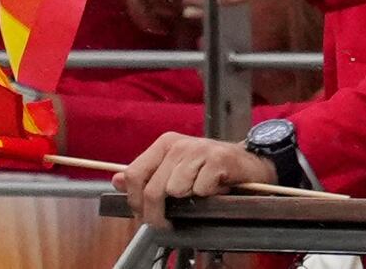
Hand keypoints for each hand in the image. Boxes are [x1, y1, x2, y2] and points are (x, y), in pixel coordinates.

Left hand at [117, 130, 280, 225]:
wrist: (248, 163)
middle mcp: (179, 145)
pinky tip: (214, 188)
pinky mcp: (219, 159)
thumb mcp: (173, 170)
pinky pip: (200, 190)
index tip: (143, 213)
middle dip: (158, 213)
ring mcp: (199, 150)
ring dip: (187, 199)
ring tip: (197, 193)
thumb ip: (145, 176)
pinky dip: (207, 195)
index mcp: (164, 144)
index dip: (135, 200)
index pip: (133, 175)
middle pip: (153, 189)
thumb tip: (116, 180)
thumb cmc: (209, 169)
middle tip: (166, 221)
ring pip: (176, 190)